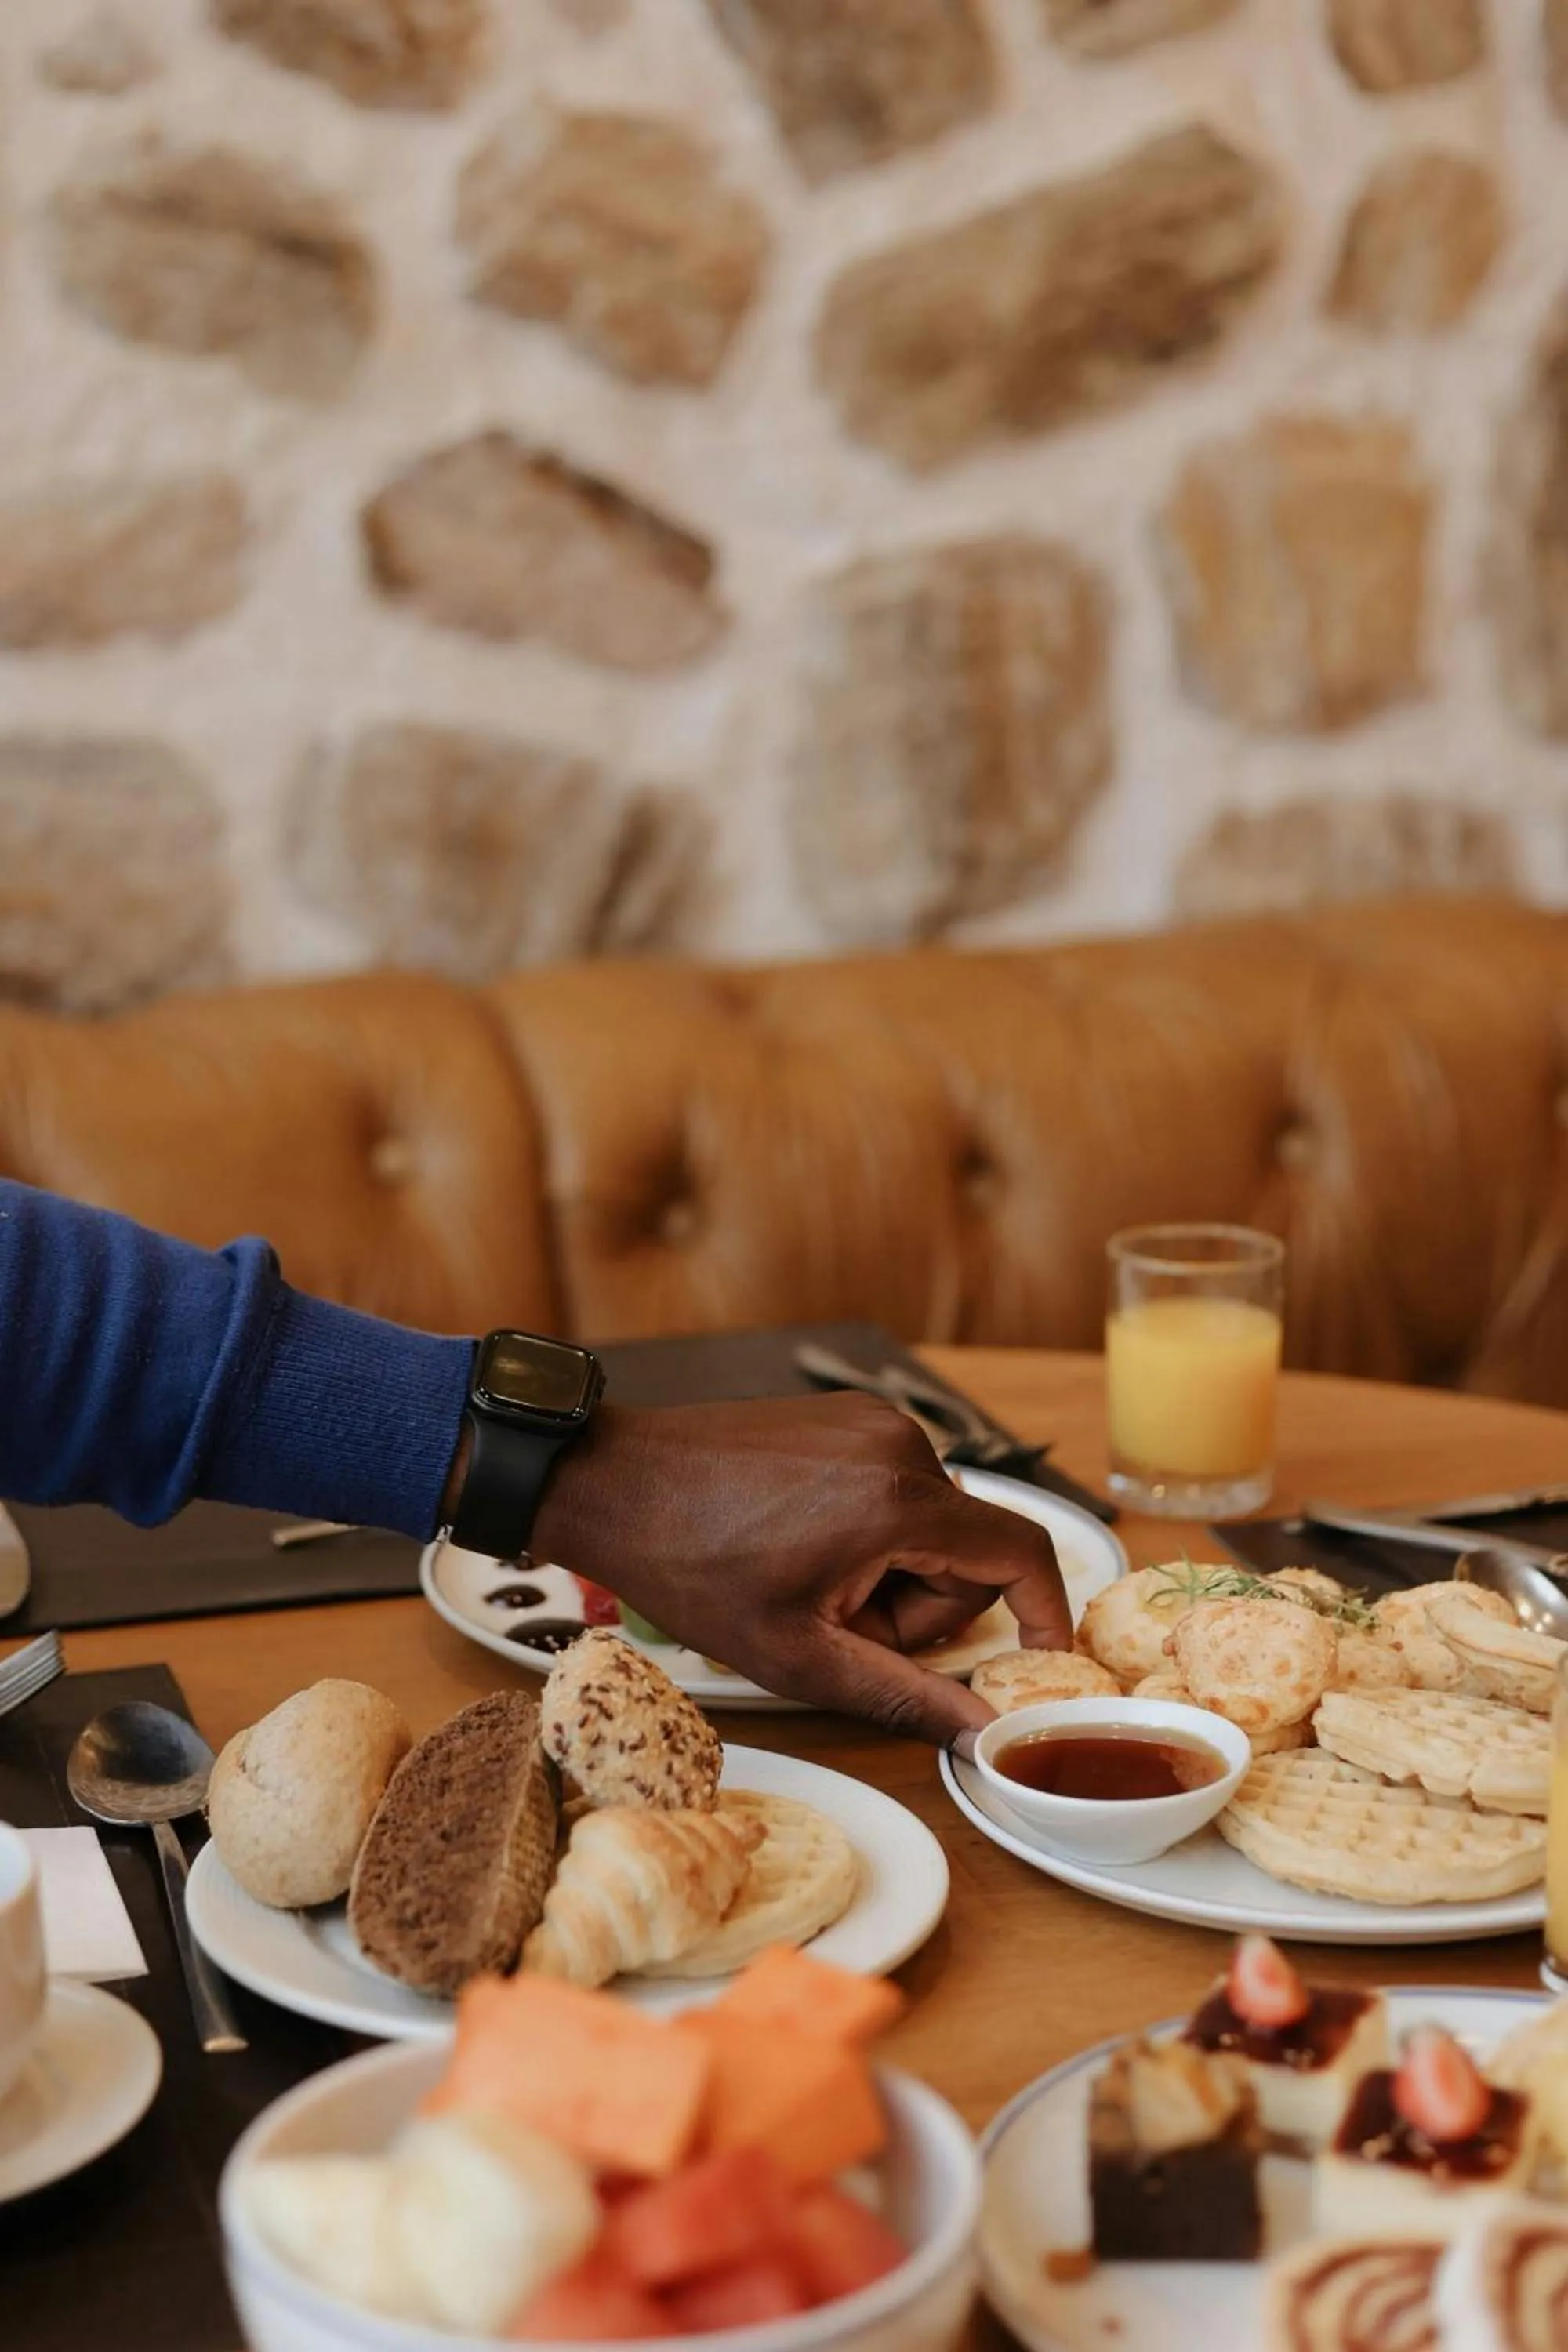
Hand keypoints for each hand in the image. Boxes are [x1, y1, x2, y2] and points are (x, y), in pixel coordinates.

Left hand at [532, 1393, 1071, 1746]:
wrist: (615, 1484)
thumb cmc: (695, 1570)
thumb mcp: (801, 1657)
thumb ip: (905, 1696)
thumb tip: (985, 1734)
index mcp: (900, 1501)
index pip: (1022, 1552)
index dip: (1046, 1614)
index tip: (1039, 1661)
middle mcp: (901, 1445)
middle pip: (969, 1551)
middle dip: (918, 1607)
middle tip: (837, 1625)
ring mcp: (872, 1421)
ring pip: (931, 1524)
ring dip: (890, 1571)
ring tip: (808, 1583)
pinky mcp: (846, 1415)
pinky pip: (895, 1489)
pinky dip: (869, 1530)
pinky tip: (801, 1545)